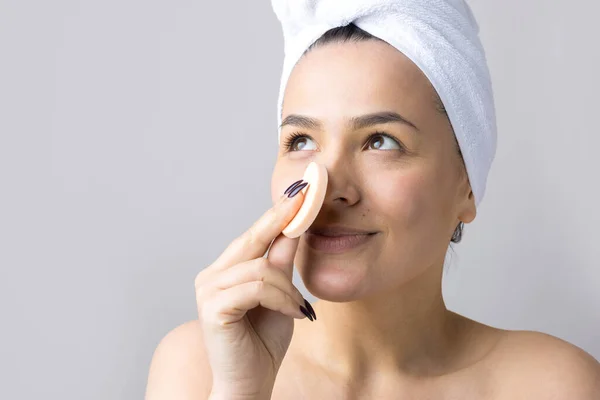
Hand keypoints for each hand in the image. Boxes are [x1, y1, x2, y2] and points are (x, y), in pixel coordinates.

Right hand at [195, 183, 314, 398]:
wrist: (250, 384)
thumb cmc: (263, 343)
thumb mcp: (281, 296)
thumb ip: (282, 264)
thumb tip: (295, 227)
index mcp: (225, 271)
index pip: (253, 236)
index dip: (276, 213)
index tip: (299, 191)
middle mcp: (212, 276)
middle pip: (251, 240)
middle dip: (282, 219)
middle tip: (305, 197)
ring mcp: (208, 290)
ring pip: (260, 268)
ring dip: (288, 288)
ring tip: (298, 308)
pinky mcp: (212, 307)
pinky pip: (257, 288)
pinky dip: (281, 299)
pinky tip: (291, 313)